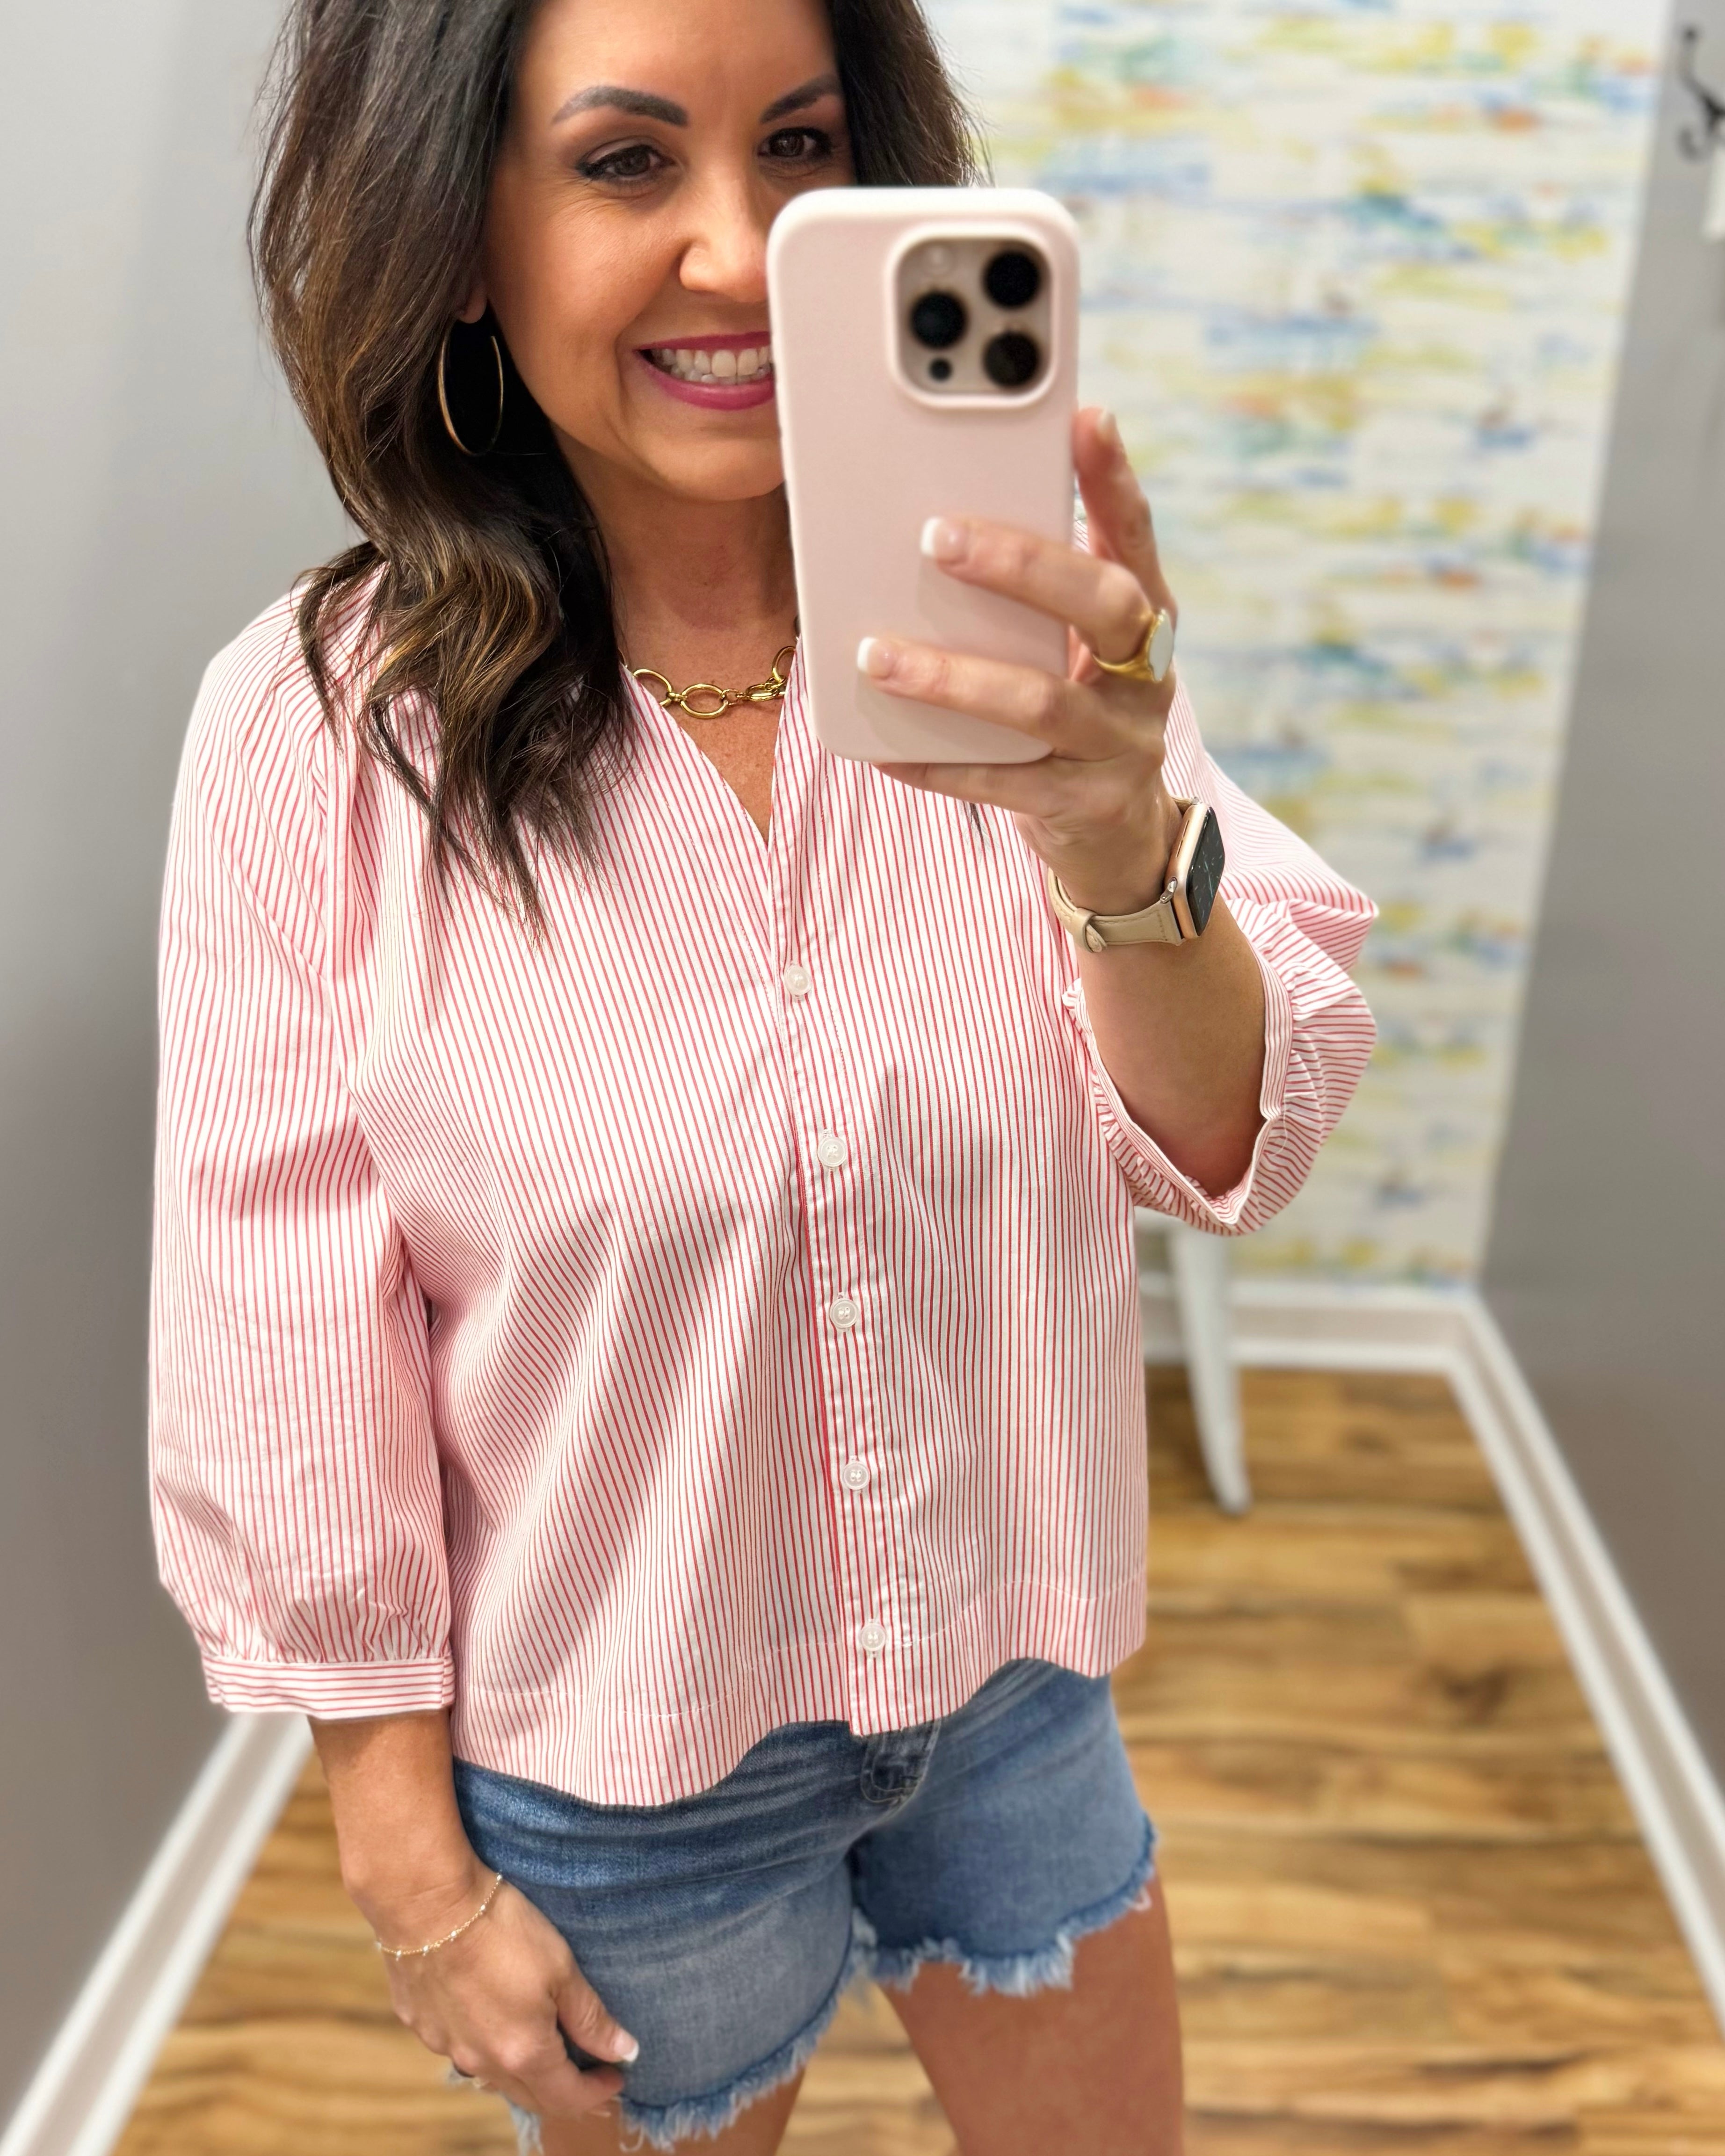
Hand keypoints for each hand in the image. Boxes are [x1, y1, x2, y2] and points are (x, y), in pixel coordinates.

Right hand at [371, 1858, 636, 2122]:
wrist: (429, 1904)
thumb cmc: (502, 1931)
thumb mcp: (561, 1968)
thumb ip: (591, 2018)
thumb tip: (625, 2052)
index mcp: (522, 2054)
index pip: (567, 2097)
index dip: (596, 2091)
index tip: (616, 2075)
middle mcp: (482, 2063)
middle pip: (529, 2095)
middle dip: (562, 2088)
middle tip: (586, 2067)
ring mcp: (446, 2046)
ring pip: (491, 2074)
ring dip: (521, 2068)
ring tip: (541, 2039)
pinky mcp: (420, 2024)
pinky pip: (459, 2046)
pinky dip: (484, 2041)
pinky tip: (489, 2012)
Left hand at [863, 407, 1184, 916]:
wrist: (1116, 839)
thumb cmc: (1076, 713)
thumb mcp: (1073, 648)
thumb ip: (1036, 595)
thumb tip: (941, 520)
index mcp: (1148, 622)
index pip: (1136, 539)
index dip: (1116, 480)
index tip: (1086, 417)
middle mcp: (1148, 678)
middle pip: (1103, 607)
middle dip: (1022, 565)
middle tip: (936, 535)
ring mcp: (1119, 747)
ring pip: (1042, 703)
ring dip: (954, 677)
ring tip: (877, 654)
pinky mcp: (1081, 808)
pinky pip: (999, 784)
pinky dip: (934, 764)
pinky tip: (877, 747)